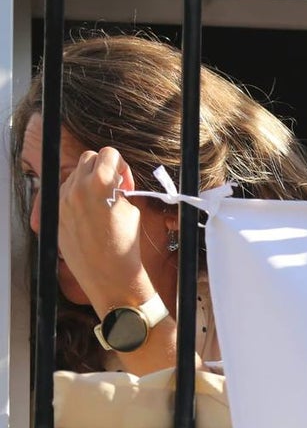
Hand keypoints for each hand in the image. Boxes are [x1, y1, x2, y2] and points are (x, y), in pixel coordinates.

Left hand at [57, 147, 154, 313]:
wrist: (108, 273)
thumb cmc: (124, 244)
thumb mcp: (130, 209)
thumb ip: (118, 188)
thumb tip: (112, 181)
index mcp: (100, 183)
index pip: (109, 153)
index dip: (121, 166)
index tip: (125, 183)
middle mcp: (76, 188)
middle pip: (89, 158)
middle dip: (104, 168)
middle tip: (115, 189)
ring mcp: (63, 200)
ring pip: (75, 174)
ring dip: (90, 181)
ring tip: (102, 204)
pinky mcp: (56, 213)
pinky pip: (66, 193)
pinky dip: (78, 196)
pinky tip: (90, 215)